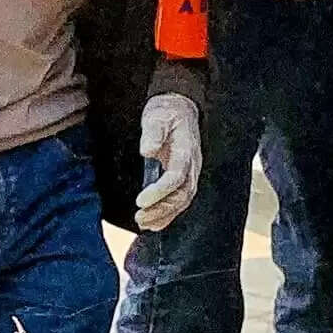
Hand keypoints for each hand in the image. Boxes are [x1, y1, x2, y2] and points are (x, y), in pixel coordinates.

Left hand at [134, 91, 202, 233]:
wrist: (179, 108)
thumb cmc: (166, 113)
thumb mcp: (156, 116)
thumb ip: (153, 132)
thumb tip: (147, 150)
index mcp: (186, 151)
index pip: (176, 177)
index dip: (159, 191)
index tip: (140, 200)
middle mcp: (192, 165)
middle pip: (182, 194)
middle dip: (161, 209)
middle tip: (139, 217)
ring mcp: (190, 173)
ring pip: (182, 201)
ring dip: (164, 215)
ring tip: (143, 223)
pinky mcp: (184, 178)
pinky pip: (180, 200)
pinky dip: (168, 214)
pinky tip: (153, 223)